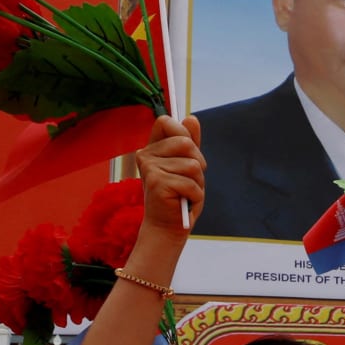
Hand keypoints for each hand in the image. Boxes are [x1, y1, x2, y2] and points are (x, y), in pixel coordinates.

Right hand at [137, 114, 204, 232]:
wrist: (168, 226)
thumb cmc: (179, 196)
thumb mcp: (187, 165)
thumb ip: (190, 143)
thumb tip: (191, 118)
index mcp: (152, 148)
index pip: (166, 122)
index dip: (184, 134)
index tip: (188, 154)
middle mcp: (146, 155)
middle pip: (185, 142)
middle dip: (198, 163)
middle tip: (190, 180)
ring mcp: (150, 168)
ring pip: (192, 165)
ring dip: (197, 182)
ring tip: (185, 192)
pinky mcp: (157, 182)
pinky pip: (191, 183)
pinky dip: (195, 195)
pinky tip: (184, 201)